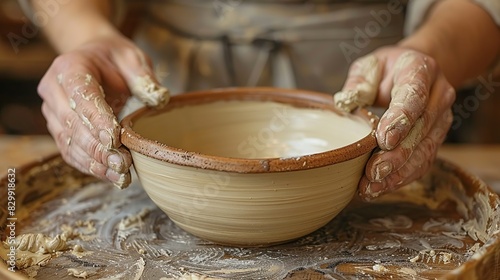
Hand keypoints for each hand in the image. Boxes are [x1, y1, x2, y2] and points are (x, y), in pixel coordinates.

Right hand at [38, 34, 168, 188]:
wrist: (94, 59)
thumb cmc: (114, 60)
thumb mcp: (132, 59)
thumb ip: (144, 78)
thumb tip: (161, 99)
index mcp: (70, 67)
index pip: (81, 96)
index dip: (97, 119)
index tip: (114, 139)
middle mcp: (54, 90)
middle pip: (73, 124)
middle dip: (99, 147)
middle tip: (124, 163)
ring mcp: (52, 112)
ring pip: (69, 143)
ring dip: (95, 163)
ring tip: (121, 176)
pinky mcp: (58, 129)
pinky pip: (70, 152)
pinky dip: (91, 167)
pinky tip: (112, 177)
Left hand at [334, 46, 454, 200]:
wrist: (417, 71)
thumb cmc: (387, 70)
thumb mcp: (370, 65)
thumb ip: (359, 81)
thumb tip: (345, 102)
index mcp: (420, 70)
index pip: (414, 96)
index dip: (401, 119)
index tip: (384, 140)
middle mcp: (438, 96)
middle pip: (421, 130)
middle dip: (397, 155)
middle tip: (374, 171)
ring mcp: (440, 119)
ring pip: (425, 152)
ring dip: (399, 173)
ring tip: (373, 186)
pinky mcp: (435, 139)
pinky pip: (422, 162)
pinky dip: (402, 178)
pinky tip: (380, 188)